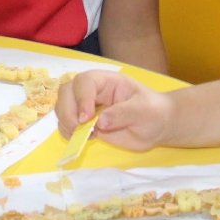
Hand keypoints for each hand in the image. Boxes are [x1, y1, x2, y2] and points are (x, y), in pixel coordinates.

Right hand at [56, 70, 173, 150]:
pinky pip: (67, 125)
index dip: (81, 98)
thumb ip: (123, 113)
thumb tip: (100, 122)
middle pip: (66, 92)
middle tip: (79, 129)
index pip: (84, 82)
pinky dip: (68, 132)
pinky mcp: (85, 123)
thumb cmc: (153, 112)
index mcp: (106, 81)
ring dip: (65, 123)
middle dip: (67, 111)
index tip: (86, 118)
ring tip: (83, 135)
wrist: (157, 126)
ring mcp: (86, 107)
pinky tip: (84, 138)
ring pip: (62, 108)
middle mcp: (93, 91)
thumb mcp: (143, 110)